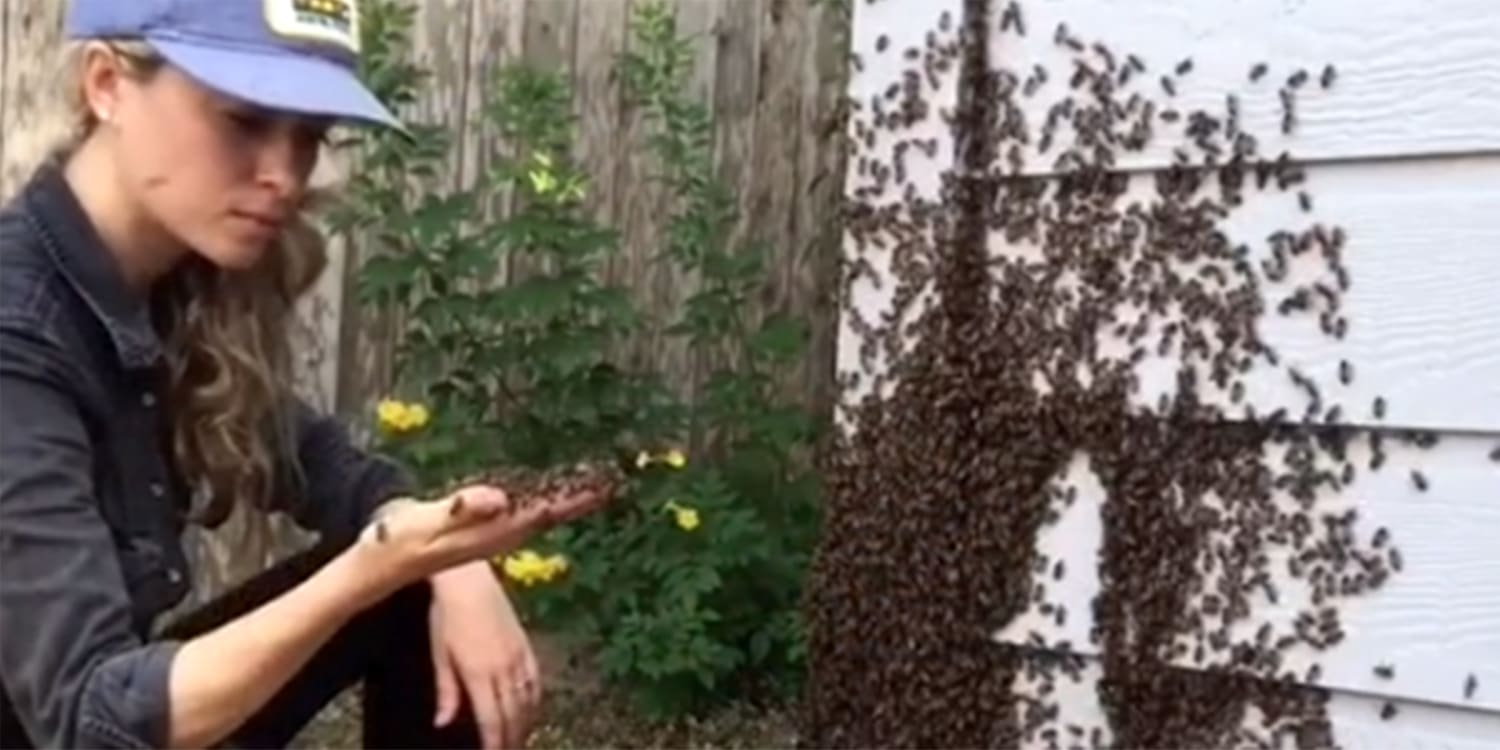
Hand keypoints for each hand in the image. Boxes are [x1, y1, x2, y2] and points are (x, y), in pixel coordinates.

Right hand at [360, 482, 611, 586]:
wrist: (381, 562)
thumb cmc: (399, 540)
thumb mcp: (428, 523)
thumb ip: (463, 508)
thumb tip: (502, 498)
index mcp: (492, 531)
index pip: (544, 511)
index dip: (573, 498)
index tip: (604, 485)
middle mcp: (498, 535)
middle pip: (549, 513)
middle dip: (579, 498)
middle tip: (610, 479)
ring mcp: (490, 535)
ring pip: (538, 515)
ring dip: (563, 500)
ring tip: (590, 484)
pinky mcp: (480, 533)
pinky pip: (521, 515)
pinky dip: (540, 502)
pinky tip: (545, 496)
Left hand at [429, 562, 540, 749]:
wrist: (469, 580)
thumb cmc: (447, 615)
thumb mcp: (440, 654)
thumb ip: (447, 691)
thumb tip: (444, 722)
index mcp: (479, 673)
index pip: (491, 719)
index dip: (495, 742)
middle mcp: (503, 668)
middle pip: (513, 715)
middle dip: (512, 739)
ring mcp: (518, 656)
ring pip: (527, 700)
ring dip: (525, 724)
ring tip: (520, 739)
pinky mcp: (525, 644)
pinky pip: (535, 680)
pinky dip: (535, 700)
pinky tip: (532, 709)